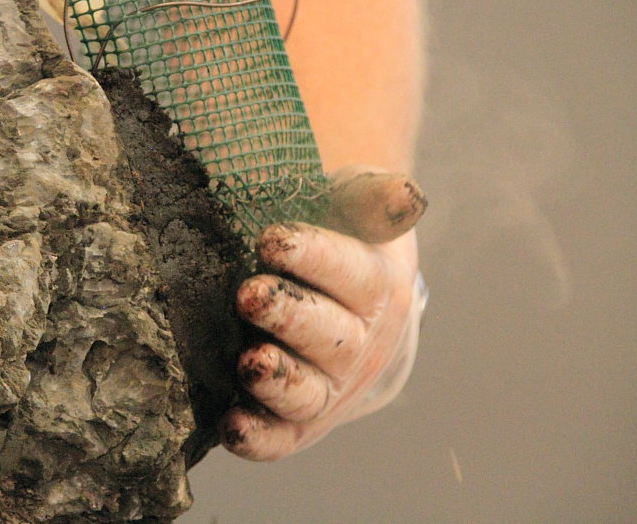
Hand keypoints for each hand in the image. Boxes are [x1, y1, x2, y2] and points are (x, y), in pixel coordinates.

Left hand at [221, 167, 426, 459]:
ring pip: (308, 394)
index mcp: (375, 287)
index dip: (313, 257)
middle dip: (288, 316)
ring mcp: (326, 387)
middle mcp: (357, 345)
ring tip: (249, 362)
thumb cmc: (338, 239)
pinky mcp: (293, 422)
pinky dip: (258, 437)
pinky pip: (279, 438)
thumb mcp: (354, 205)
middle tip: (249, 294)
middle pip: (331, 338)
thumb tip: (404, 197)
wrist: (338, 301)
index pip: (351, 274)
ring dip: (278, 381)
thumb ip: (373, 198)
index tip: (271, 239)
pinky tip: (231, 425)